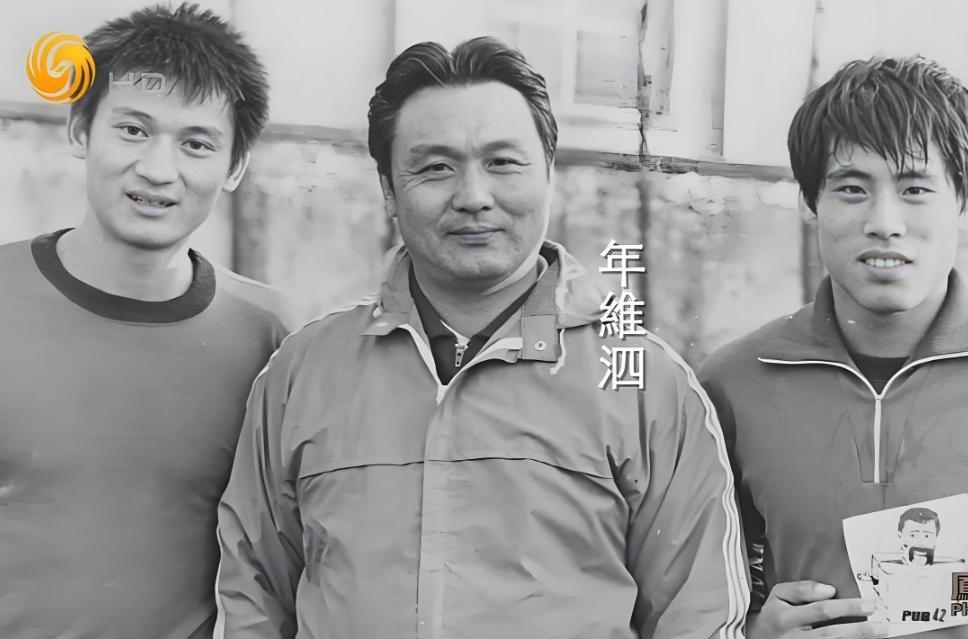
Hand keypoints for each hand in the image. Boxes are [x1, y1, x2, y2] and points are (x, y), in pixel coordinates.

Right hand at [747, 580, 889, 637]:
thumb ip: (801, 589)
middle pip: (831, 635)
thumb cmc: (774, 615)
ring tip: (878, 634)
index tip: (868, 604)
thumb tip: (829, 590)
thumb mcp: (778, 595)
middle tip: (882, 625)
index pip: (820, 611)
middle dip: (859, 630)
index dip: (846, 607)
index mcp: (786, 618)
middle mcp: (794, 638)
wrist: (758, 638)